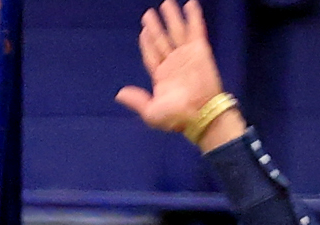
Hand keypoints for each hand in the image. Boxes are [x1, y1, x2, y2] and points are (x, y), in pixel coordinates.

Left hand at [116, 2, 236, 143]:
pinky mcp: (200, 50)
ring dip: (172, 17)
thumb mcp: (151, 113)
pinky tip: (190, 4)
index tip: (144, 29)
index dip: (147, 42)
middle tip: (149, 13)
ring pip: (176, 31)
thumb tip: (119, 94)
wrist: (200, 115)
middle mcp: (173, 64)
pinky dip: (193, 17)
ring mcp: (187, 56)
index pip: (152, 54)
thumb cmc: (176, 118)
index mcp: (162, 77)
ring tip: (167, 3)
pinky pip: (196, 29)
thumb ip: (136, 101)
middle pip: (162, 39)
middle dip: (156, 26)